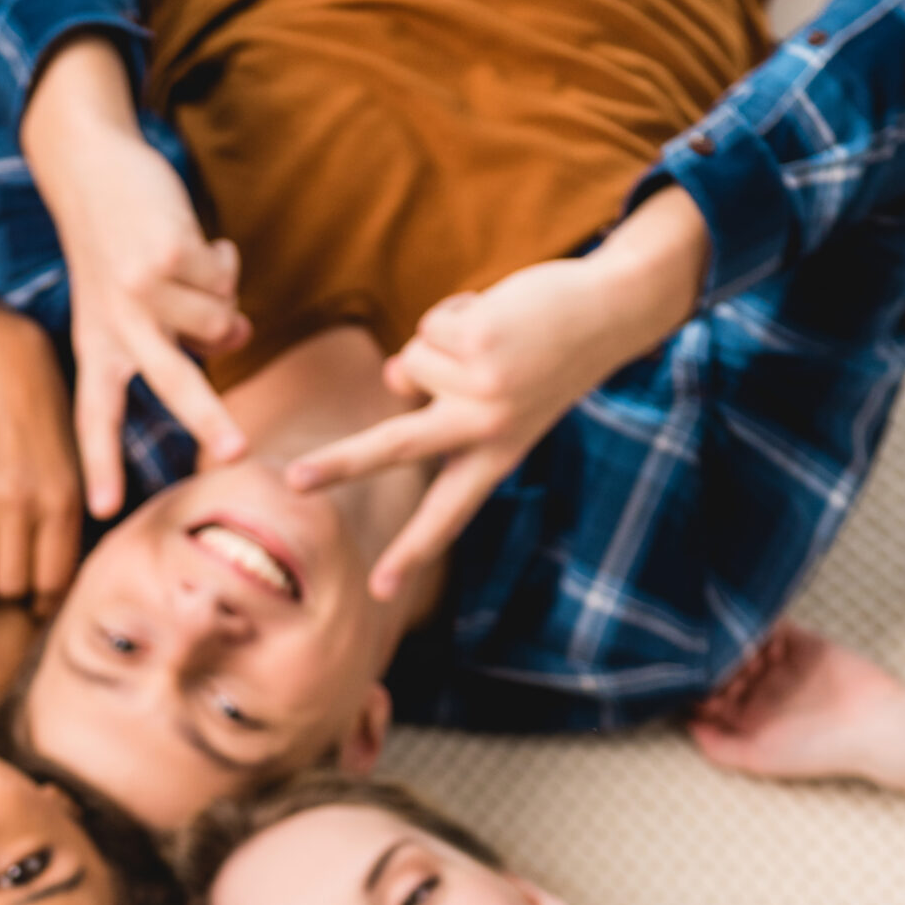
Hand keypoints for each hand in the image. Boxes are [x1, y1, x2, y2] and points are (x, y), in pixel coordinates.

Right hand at [0, 310, 83, 605]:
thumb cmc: (47, 418)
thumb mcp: (77, 467)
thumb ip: (72, 523)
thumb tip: (55, 585)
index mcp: (62, 502)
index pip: (52, 582)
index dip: (45, 598)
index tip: (40, 597)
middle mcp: (20, 503)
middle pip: (10, 585)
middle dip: (13, 582)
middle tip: (14, 564)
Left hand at [21, 36, 248, 517]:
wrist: (90, 167)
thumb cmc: (114, 245)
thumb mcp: (127, 302)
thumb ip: (180, 335)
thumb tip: (240, 336)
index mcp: (97, 349)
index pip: (96, 417)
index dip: (102, 463)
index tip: (103, 511)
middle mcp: (116, 327)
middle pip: (173, 385)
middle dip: (211, 420)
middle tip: (242, 453)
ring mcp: (142, 292)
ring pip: (220, 322)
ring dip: (221, 298)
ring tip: (191, 274)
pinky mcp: (167, 256)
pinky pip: (224, 281)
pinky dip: (221, 261)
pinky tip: (193, 243)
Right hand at [288, 185, 710, 599]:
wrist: (610, 312)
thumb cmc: (547, 358)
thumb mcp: (501, 399)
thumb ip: (443, 403)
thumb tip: (394, 380)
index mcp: (495, 459)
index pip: (446, 514)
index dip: (410, 552)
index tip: (378, 592)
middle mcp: (487, 432)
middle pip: (396, 450)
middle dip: (339, 464)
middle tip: (295, 483)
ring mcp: (482, 389)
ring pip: (413, 361)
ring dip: (442, 341)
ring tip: (493, 342)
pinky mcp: (479, 346)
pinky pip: (429, 327)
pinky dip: (456, 313)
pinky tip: (497, 320)